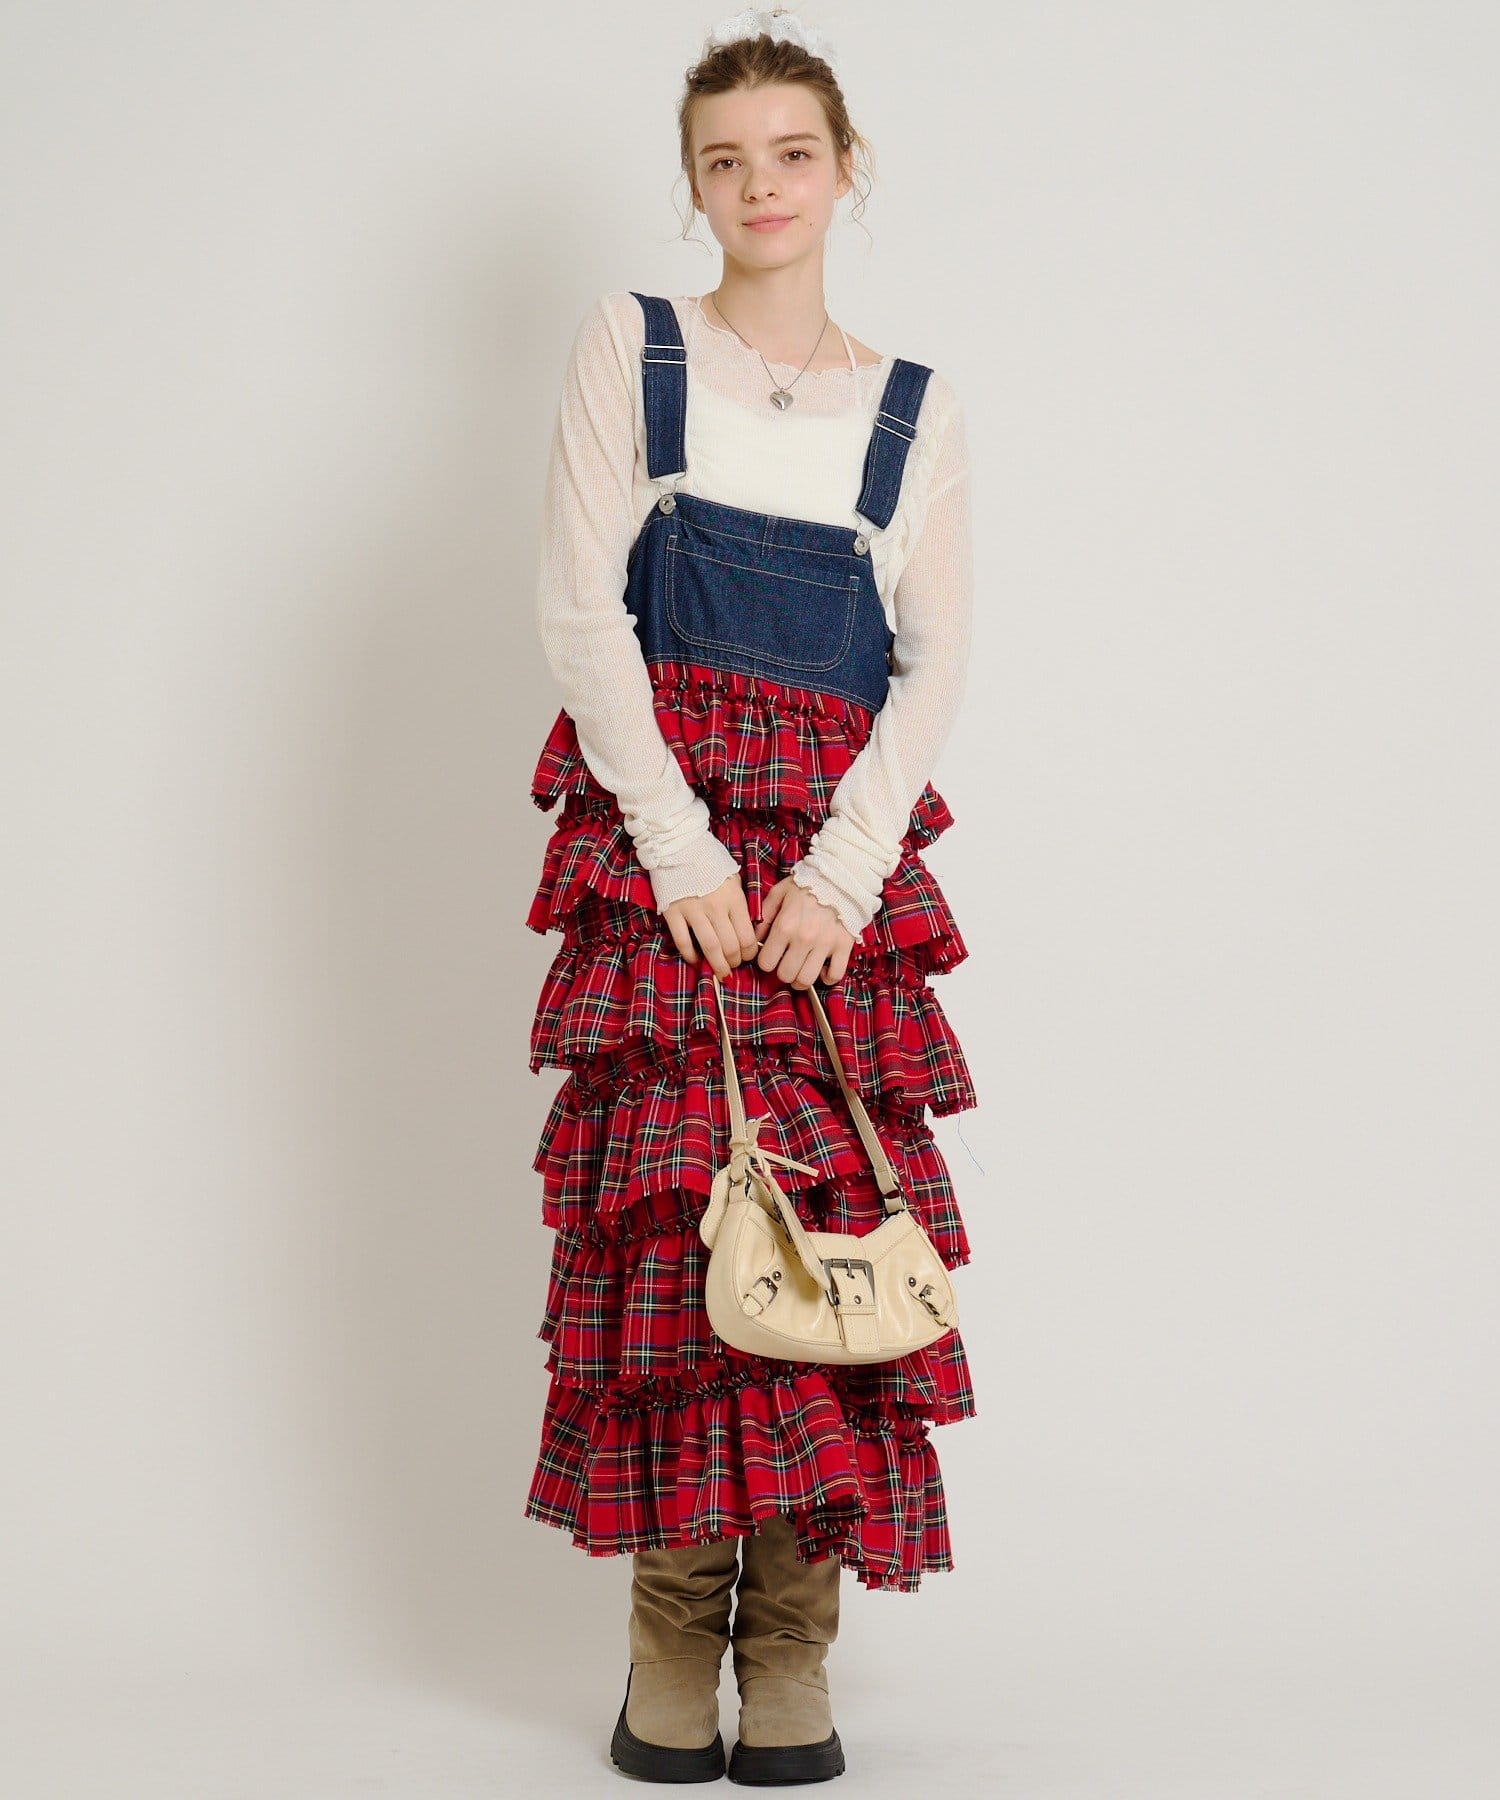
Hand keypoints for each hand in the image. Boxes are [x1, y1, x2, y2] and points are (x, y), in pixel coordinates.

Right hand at [660, 873, 759, 977]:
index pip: (747, 936)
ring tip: (721, 972)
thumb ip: (739, 903)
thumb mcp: (733, 879)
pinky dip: (691, 956)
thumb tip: (746, 930)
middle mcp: (716, 907)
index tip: (747, 957)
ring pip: (710, 947)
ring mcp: (693, 910)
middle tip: (733, 966)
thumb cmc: (709, 864)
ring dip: (717, 965)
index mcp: (734, 899)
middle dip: (734, 962)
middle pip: (730, 946)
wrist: (679, 847)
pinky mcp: (673, 912)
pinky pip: (683, 942)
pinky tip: (696, 961)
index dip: (750, 953)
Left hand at [752, 875, 855, 989]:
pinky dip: (827, 978)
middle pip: (785, 975)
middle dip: (782, 973)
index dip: (766, 962)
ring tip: (801, 971)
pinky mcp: (844, 946)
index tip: (771, 957)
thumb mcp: (779, 893)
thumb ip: (764, 915)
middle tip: (786, 964)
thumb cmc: (807, 884)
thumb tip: (757, 938)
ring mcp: (825, 944)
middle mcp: (804, 938)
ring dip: (801, 980)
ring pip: (807, 979)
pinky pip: (835, 975)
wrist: (841, 876)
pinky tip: (822, 969)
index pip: (766, 963)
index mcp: (785, 926)